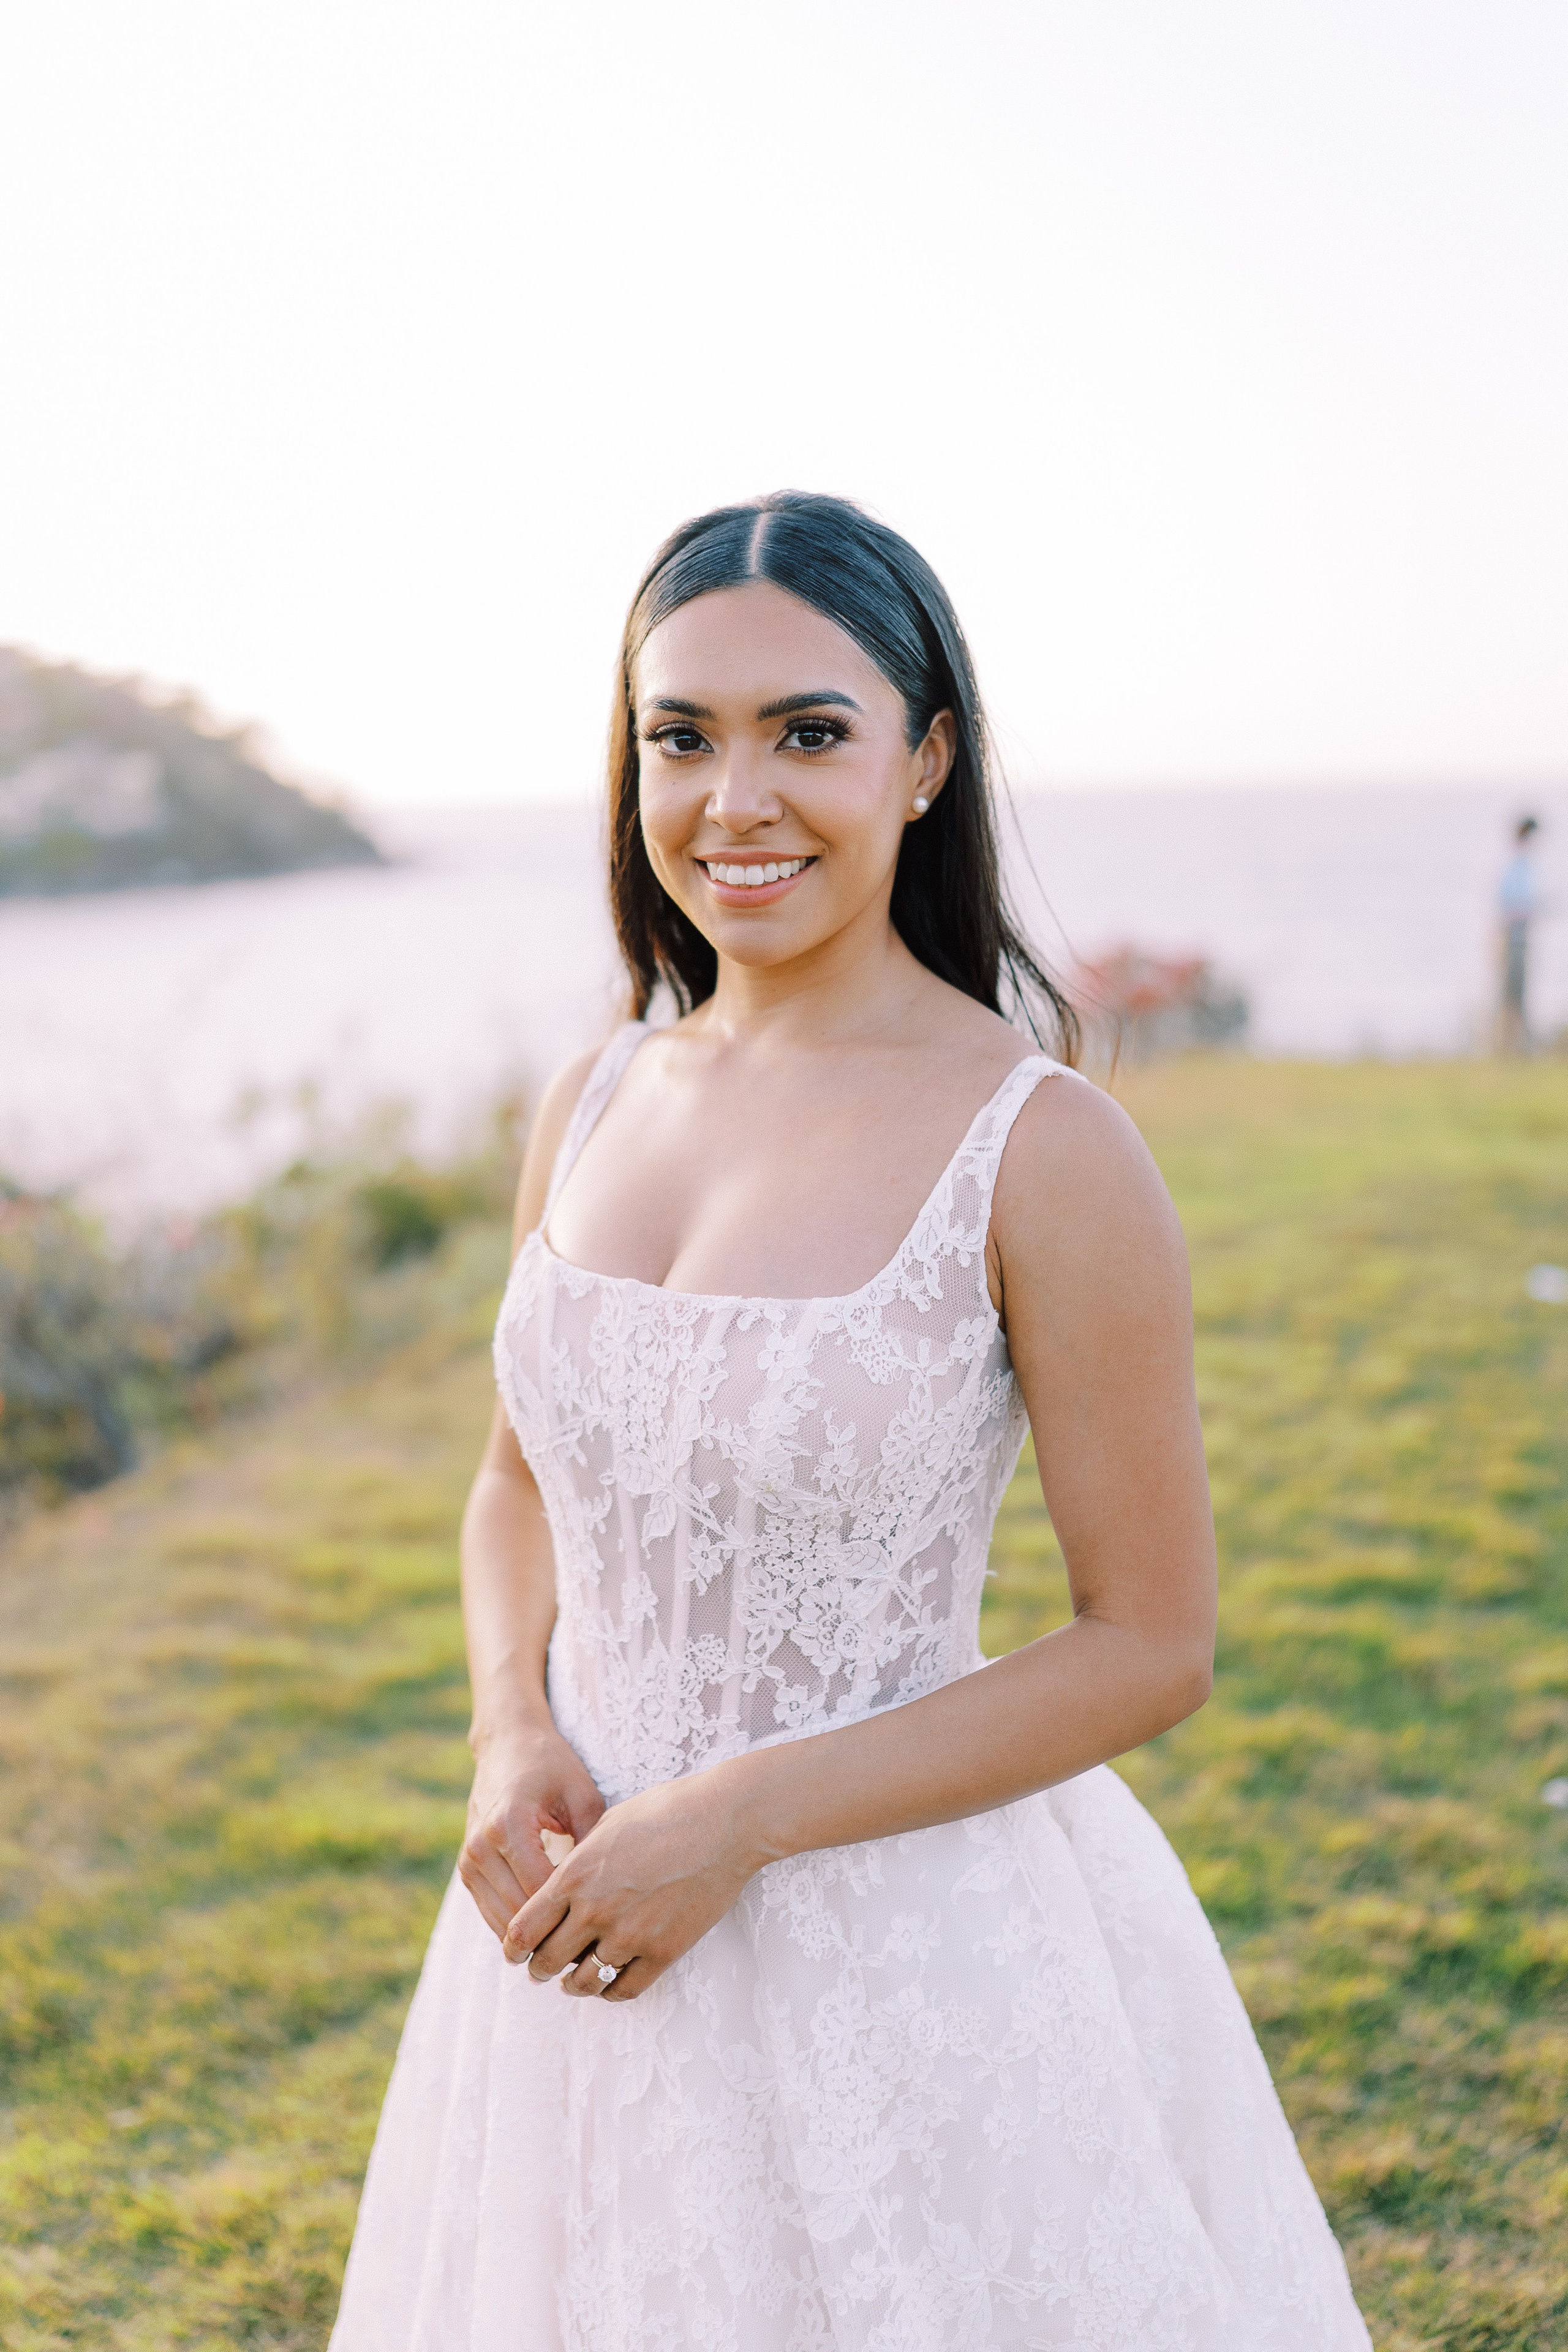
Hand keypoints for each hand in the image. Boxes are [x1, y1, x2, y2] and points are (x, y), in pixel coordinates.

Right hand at [458, 1725, 605, 1943]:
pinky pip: (492, 1914)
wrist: (507, 1744)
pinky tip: (552, 1929)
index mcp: (509, 1825)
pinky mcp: (466, 1869)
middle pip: (519, 1915)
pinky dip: (519, 1926)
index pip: (542, 1894)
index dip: (575, 1918)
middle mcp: (481, 1847)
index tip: (606, 1930)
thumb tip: (609, 1896)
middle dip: (556, 1936)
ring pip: (502, 1923)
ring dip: (536, 1938)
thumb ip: (592, 1844)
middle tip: (594, 1949)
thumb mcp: (582, 1796)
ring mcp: (469, 1860)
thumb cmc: (552, 1766)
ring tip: (575, 1945)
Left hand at [503, 1764, 759, 2001]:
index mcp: (575, 1876)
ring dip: (573, 1984)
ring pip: (584, 1982)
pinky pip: (624, 1989)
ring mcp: (630, 1935)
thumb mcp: (608, 1824)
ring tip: (571, 1981)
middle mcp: (596, 1911)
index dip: (513, 1947)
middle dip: (539, 1969)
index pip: (523, 1929)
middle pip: (548, 1961)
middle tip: (539, 1970)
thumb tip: (559, 1886)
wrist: (724, 1823)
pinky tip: (608, 1983)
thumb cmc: (666, 1811)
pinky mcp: (664, 1951)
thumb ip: (579, 1860)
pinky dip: (610, 1991)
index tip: (514, 1952)